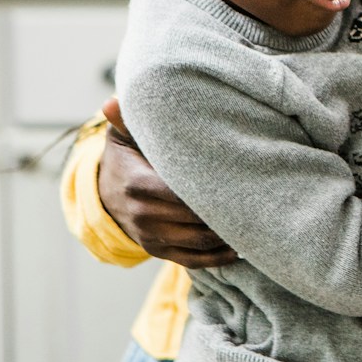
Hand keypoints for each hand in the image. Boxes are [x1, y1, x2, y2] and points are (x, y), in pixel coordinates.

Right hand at [98, 97, 236, 268]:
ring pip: (200, 241)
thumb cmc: (125, 157)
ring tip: (253, 219)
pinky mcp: (158, 251)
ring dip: (228, 234)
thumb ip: (127, 120)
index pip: (183, 192)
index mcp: (138, 184)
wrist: (104, 193)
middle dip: (227, 210)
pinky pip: (193, 260)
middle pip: (196, 218)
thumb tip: (112, 101)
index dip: (213, 188)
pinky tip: (239, 246)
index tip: (241, 177)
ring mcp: (150, 237)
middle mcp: (143, 215)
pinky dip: (218, 257)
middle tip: (256, 197)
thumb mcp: (124, 137)